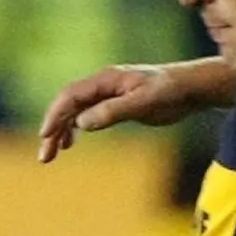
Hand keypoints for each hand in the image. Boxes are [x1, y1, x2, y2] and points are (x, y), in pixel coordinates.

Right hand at [36, 62, 218, 162]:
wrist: (191, 88)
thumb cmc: (170, 92)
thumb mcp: (143, 103)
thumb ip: (113, 111)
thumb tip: (81, 123)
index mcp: (106, 79)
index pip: (70, 95)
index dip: (55, 115)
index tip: (45, 136)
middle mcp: (102, 84)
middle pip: (68, 105)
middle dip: (52, 129)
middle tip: (44, 156)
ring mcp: (107, 94)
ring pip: (75, 112)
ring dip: (61, 132)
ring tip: (51, 155)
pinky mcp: (114, 104)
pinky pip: (86, 115)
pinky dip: (74, 129)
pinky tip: (70, 144)